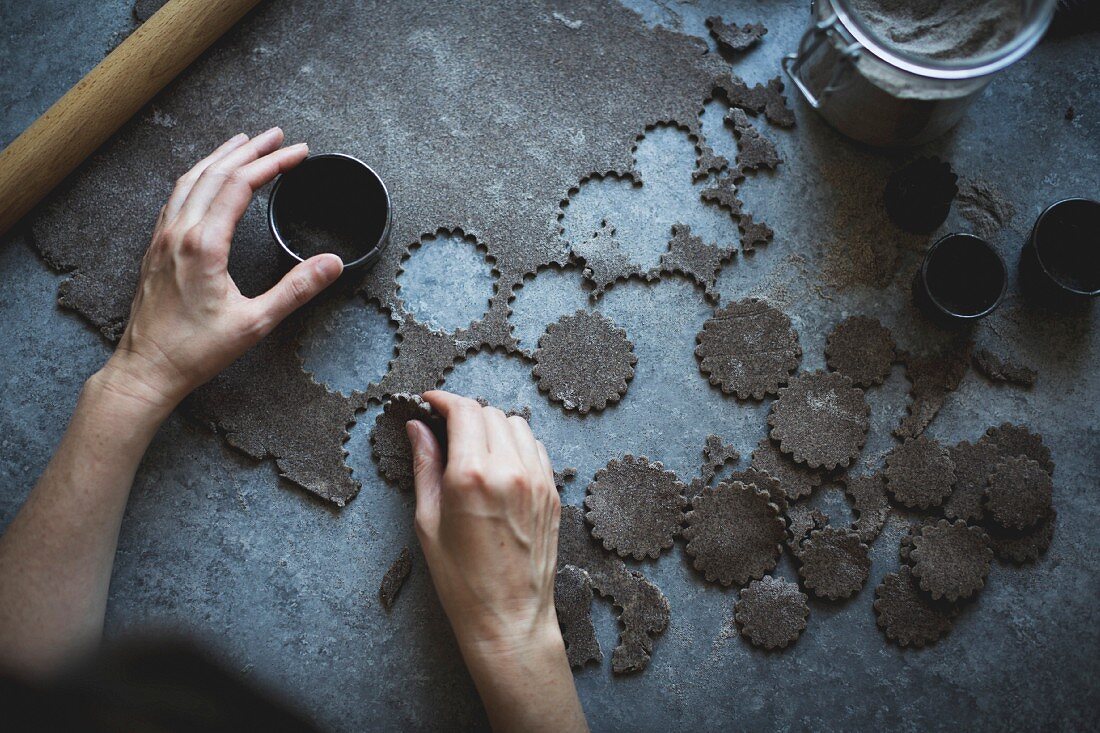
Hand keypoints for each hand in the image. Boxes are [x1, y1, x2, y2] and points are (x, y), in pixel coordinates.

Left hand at [97, 128, 342, 416]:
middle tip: (277, 135)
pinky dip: (198, 176)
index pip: (240, 184)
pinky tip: (207, 179)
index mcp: (204, 244)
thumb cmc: (195, 350)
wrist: (146, 369)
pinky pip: (177, 197)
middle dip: (249, 149)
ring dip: (220, 156)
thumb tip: (332, 264)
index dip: (272, 163)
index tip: (297, 152)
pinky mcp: (156, 249)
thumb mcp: (255, 323)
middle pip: (215, 172)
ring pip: (191, 179)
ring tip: (244, 143)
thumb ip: (295, 289)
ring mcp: (163, 238)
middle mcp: (179, 232)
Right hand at [407, 392, 585, 731]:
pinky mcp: (552, 492)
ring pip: (516, 424)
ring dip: (492, 425)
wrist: (510, 619)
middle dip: (464, 413)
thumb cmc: (461, 581)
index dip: (442, 400)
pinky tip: (499, 463)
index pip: (463, 411)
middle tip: (445, 427)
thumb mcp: (429, 522)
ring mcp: (537, 479)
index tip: (428, 402)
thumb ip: (425, 466)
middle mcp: (509, 470)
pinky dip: (516, 444)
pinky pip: (535, 448)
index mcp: (472, 476)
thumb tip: (416, 428)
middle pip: (488, 413)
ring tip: (473, 446)